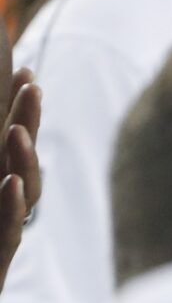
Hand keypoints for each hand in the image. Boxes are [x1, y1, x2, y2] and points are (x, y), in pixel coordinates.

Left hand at [0, 55, 41, 293]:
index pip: (9, 143)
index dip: (20, 109)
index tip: (25, 71)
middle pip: (22, 160)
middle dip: (28, 122)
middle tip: (32, 87)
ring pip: (24, 193)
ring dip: (22, 162)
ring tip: (16, 132)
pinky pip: (8, 231)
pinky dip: (10, 206)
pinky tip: (11, 182)